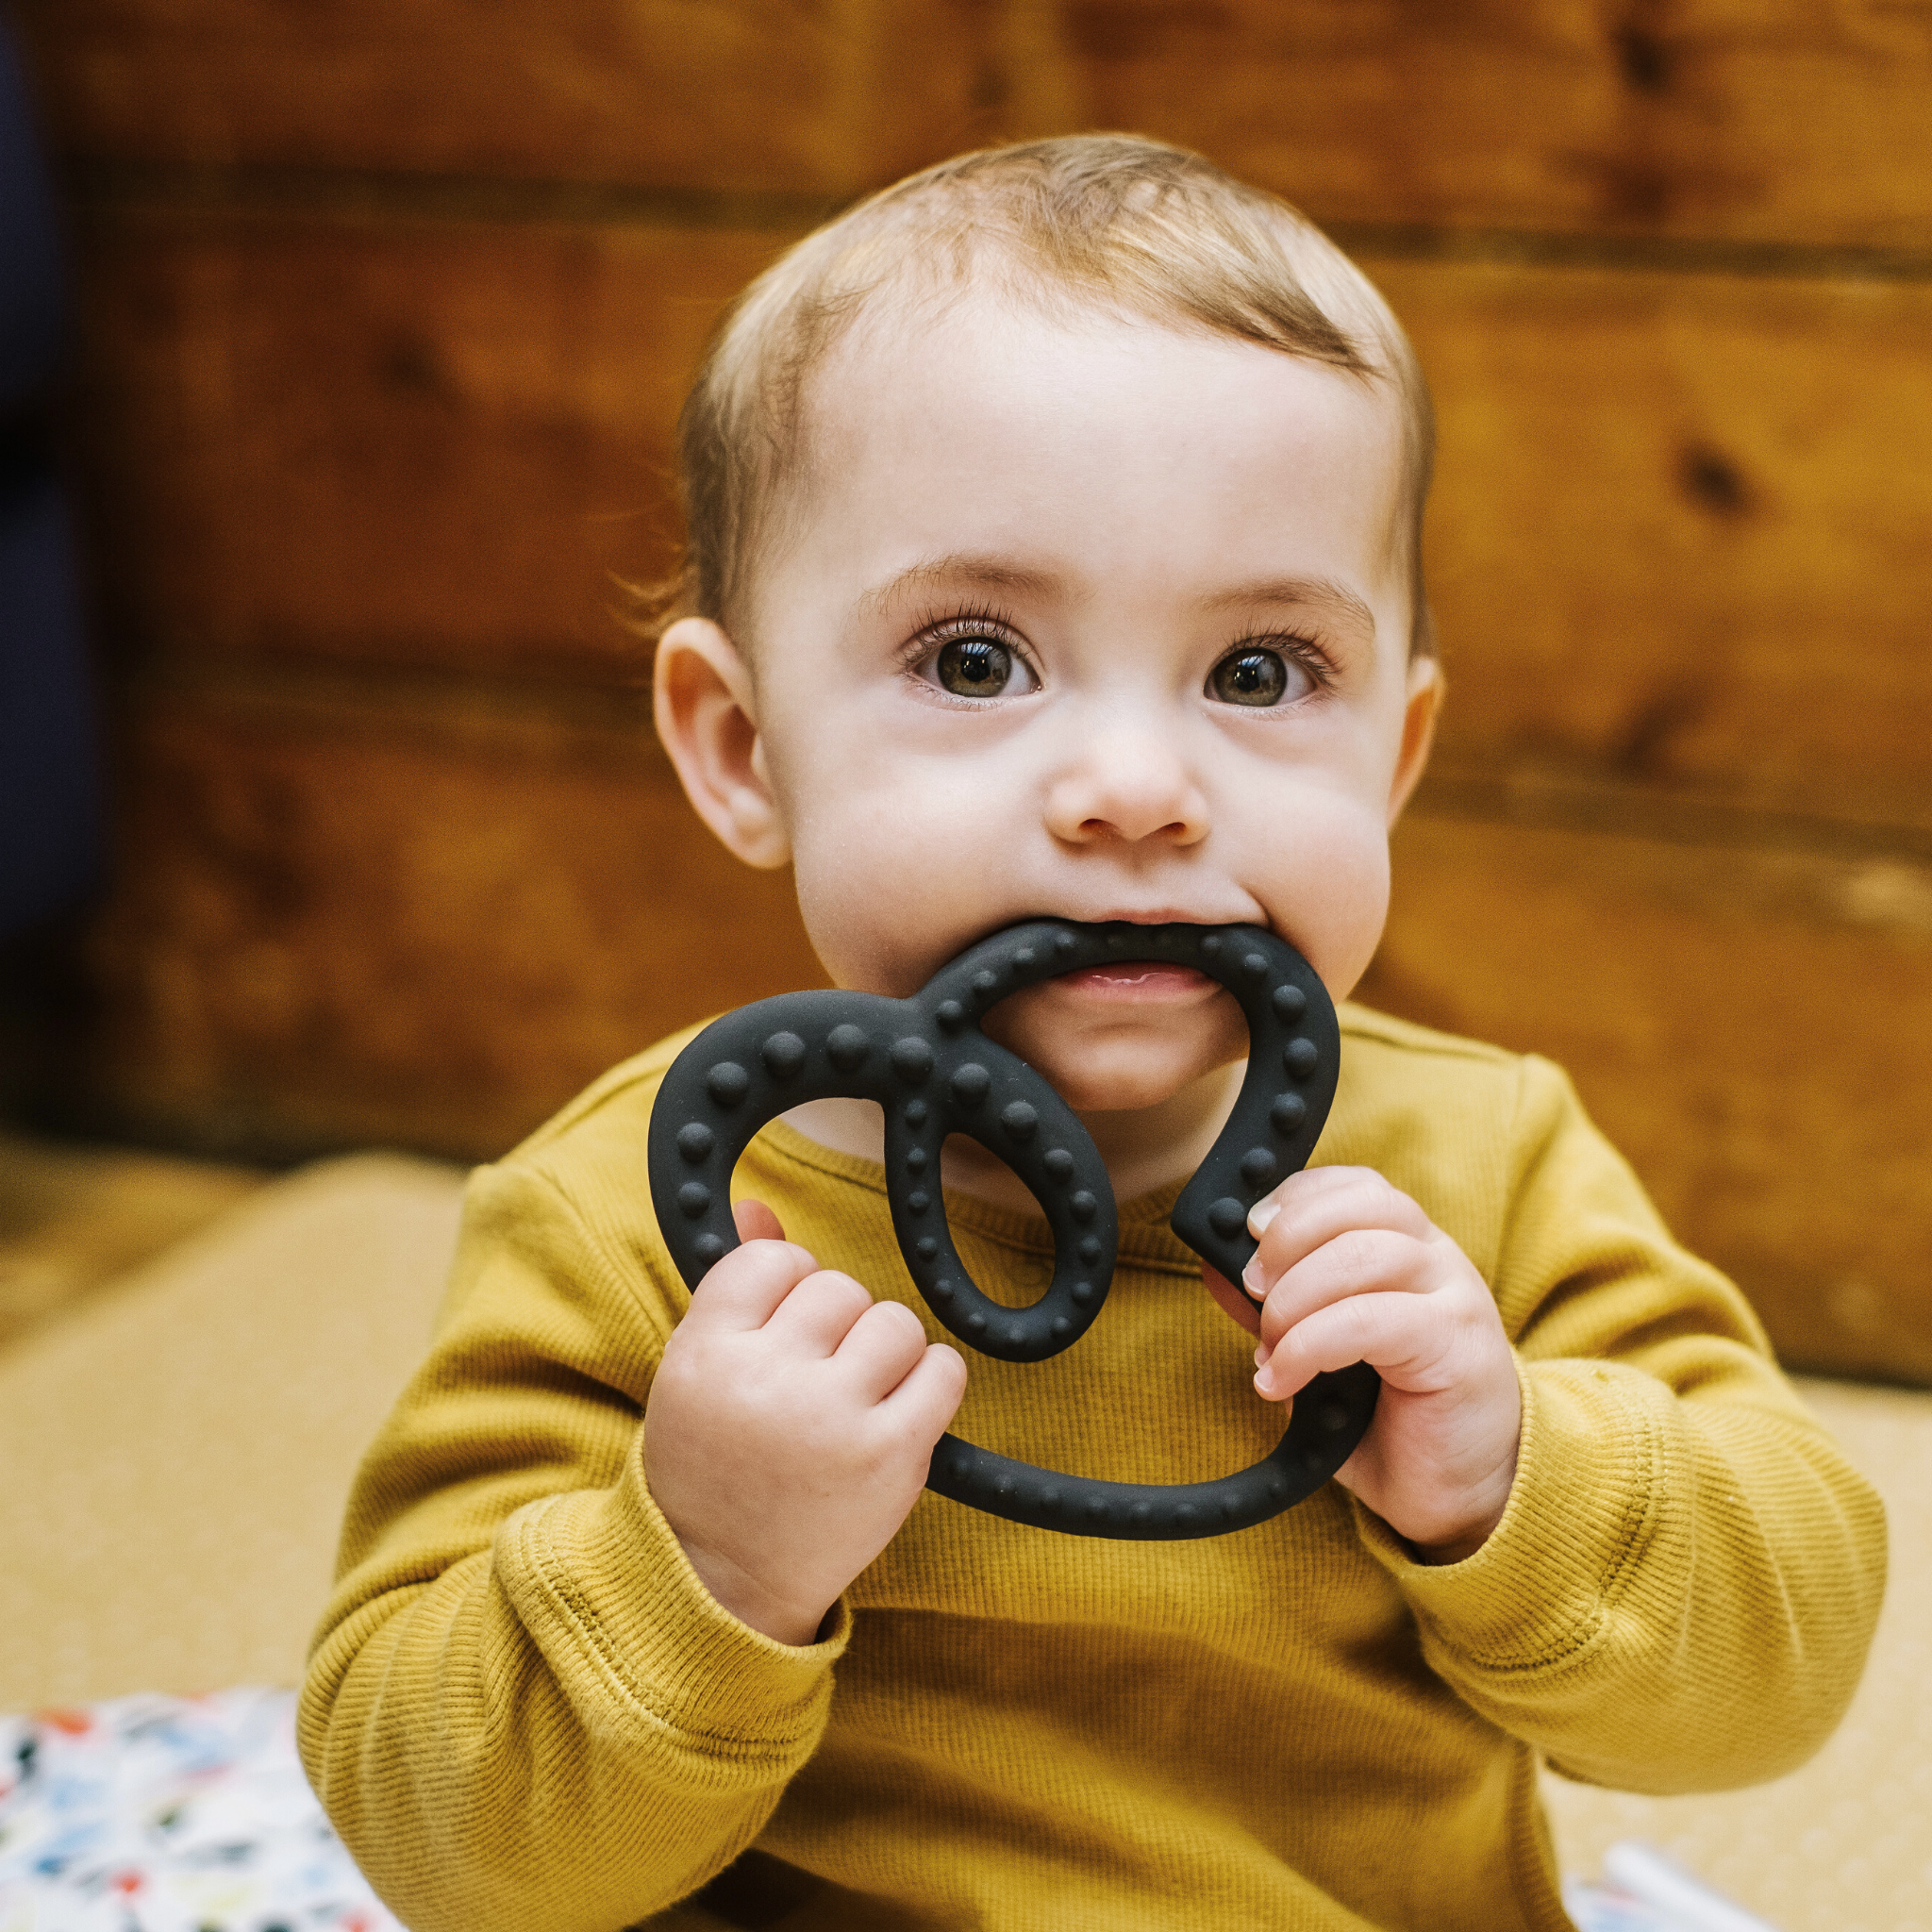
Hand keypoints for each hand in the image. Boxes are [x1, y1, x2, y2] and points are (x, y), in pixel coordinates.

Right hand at [644, 1199, 966, 1643]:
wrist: (724, 1585)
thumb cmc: (714, 1467)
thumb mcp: (698, 1374)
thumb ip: (734, 1290)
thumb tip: (760, 1206)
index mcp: (706, 1352)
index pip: (773, 1261)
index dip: (789, 1290)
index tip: (784, 1335)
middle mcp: (767, 1378)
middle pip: (839, 1288)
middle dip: (837, 1326)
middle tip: (817, 1380)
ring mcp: (832, 1417)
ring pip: (895, 1322)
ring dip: (886, 1352)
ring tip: (856, 1397)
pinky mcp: (890, 1455)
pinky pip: (943, 1370)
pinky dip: (932, 1382)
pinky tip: (900, 1411)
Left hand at [1203, 1166, 1520, 1563]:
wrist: (1468, 1495)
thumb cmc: (1395, 1421)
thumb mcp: (1322, 1357)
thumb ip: (1280, 1312)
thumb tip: (1217, 1270)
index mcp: (1410, 1248)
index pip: (1356, 1186)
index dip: (1297, 1197)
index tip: (1250, 1231)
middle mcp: (1438, 1260)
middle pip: (1360, 1206)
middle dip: (1288, 1240)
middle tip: (1252, 1291)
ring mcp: (1455, 1297)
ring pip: (1363, 1256)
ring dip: (1294, 1299)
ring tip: (1268, 1348)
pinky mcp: (1456, 1345)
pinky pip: (1370, 1320)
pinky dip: (1309, 1345)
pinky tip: (1281, 1380)